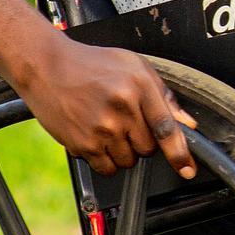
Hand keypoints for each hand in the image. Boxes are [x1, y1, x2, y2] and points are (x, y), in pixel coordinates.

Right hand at [13, 39, 198, 177]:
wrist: (47, 66)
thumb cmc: (92, 64)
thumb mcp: (134, 66)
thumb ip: (163, 95)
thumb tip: (186, 122)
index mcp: (139, 86)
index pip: (166, 127)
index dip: (179, 152)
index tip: (187, 169)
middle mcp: (122, 108)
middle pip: (148, 149)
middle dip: (143, 142)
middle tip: (127, 123)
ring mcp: (101, 128)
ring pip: (128, 161)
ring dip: (124, 152)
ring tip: (109, 127)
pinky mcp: (83, 143)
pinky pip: (106, 168)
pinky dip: (106, 160)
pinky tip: (97, 138)